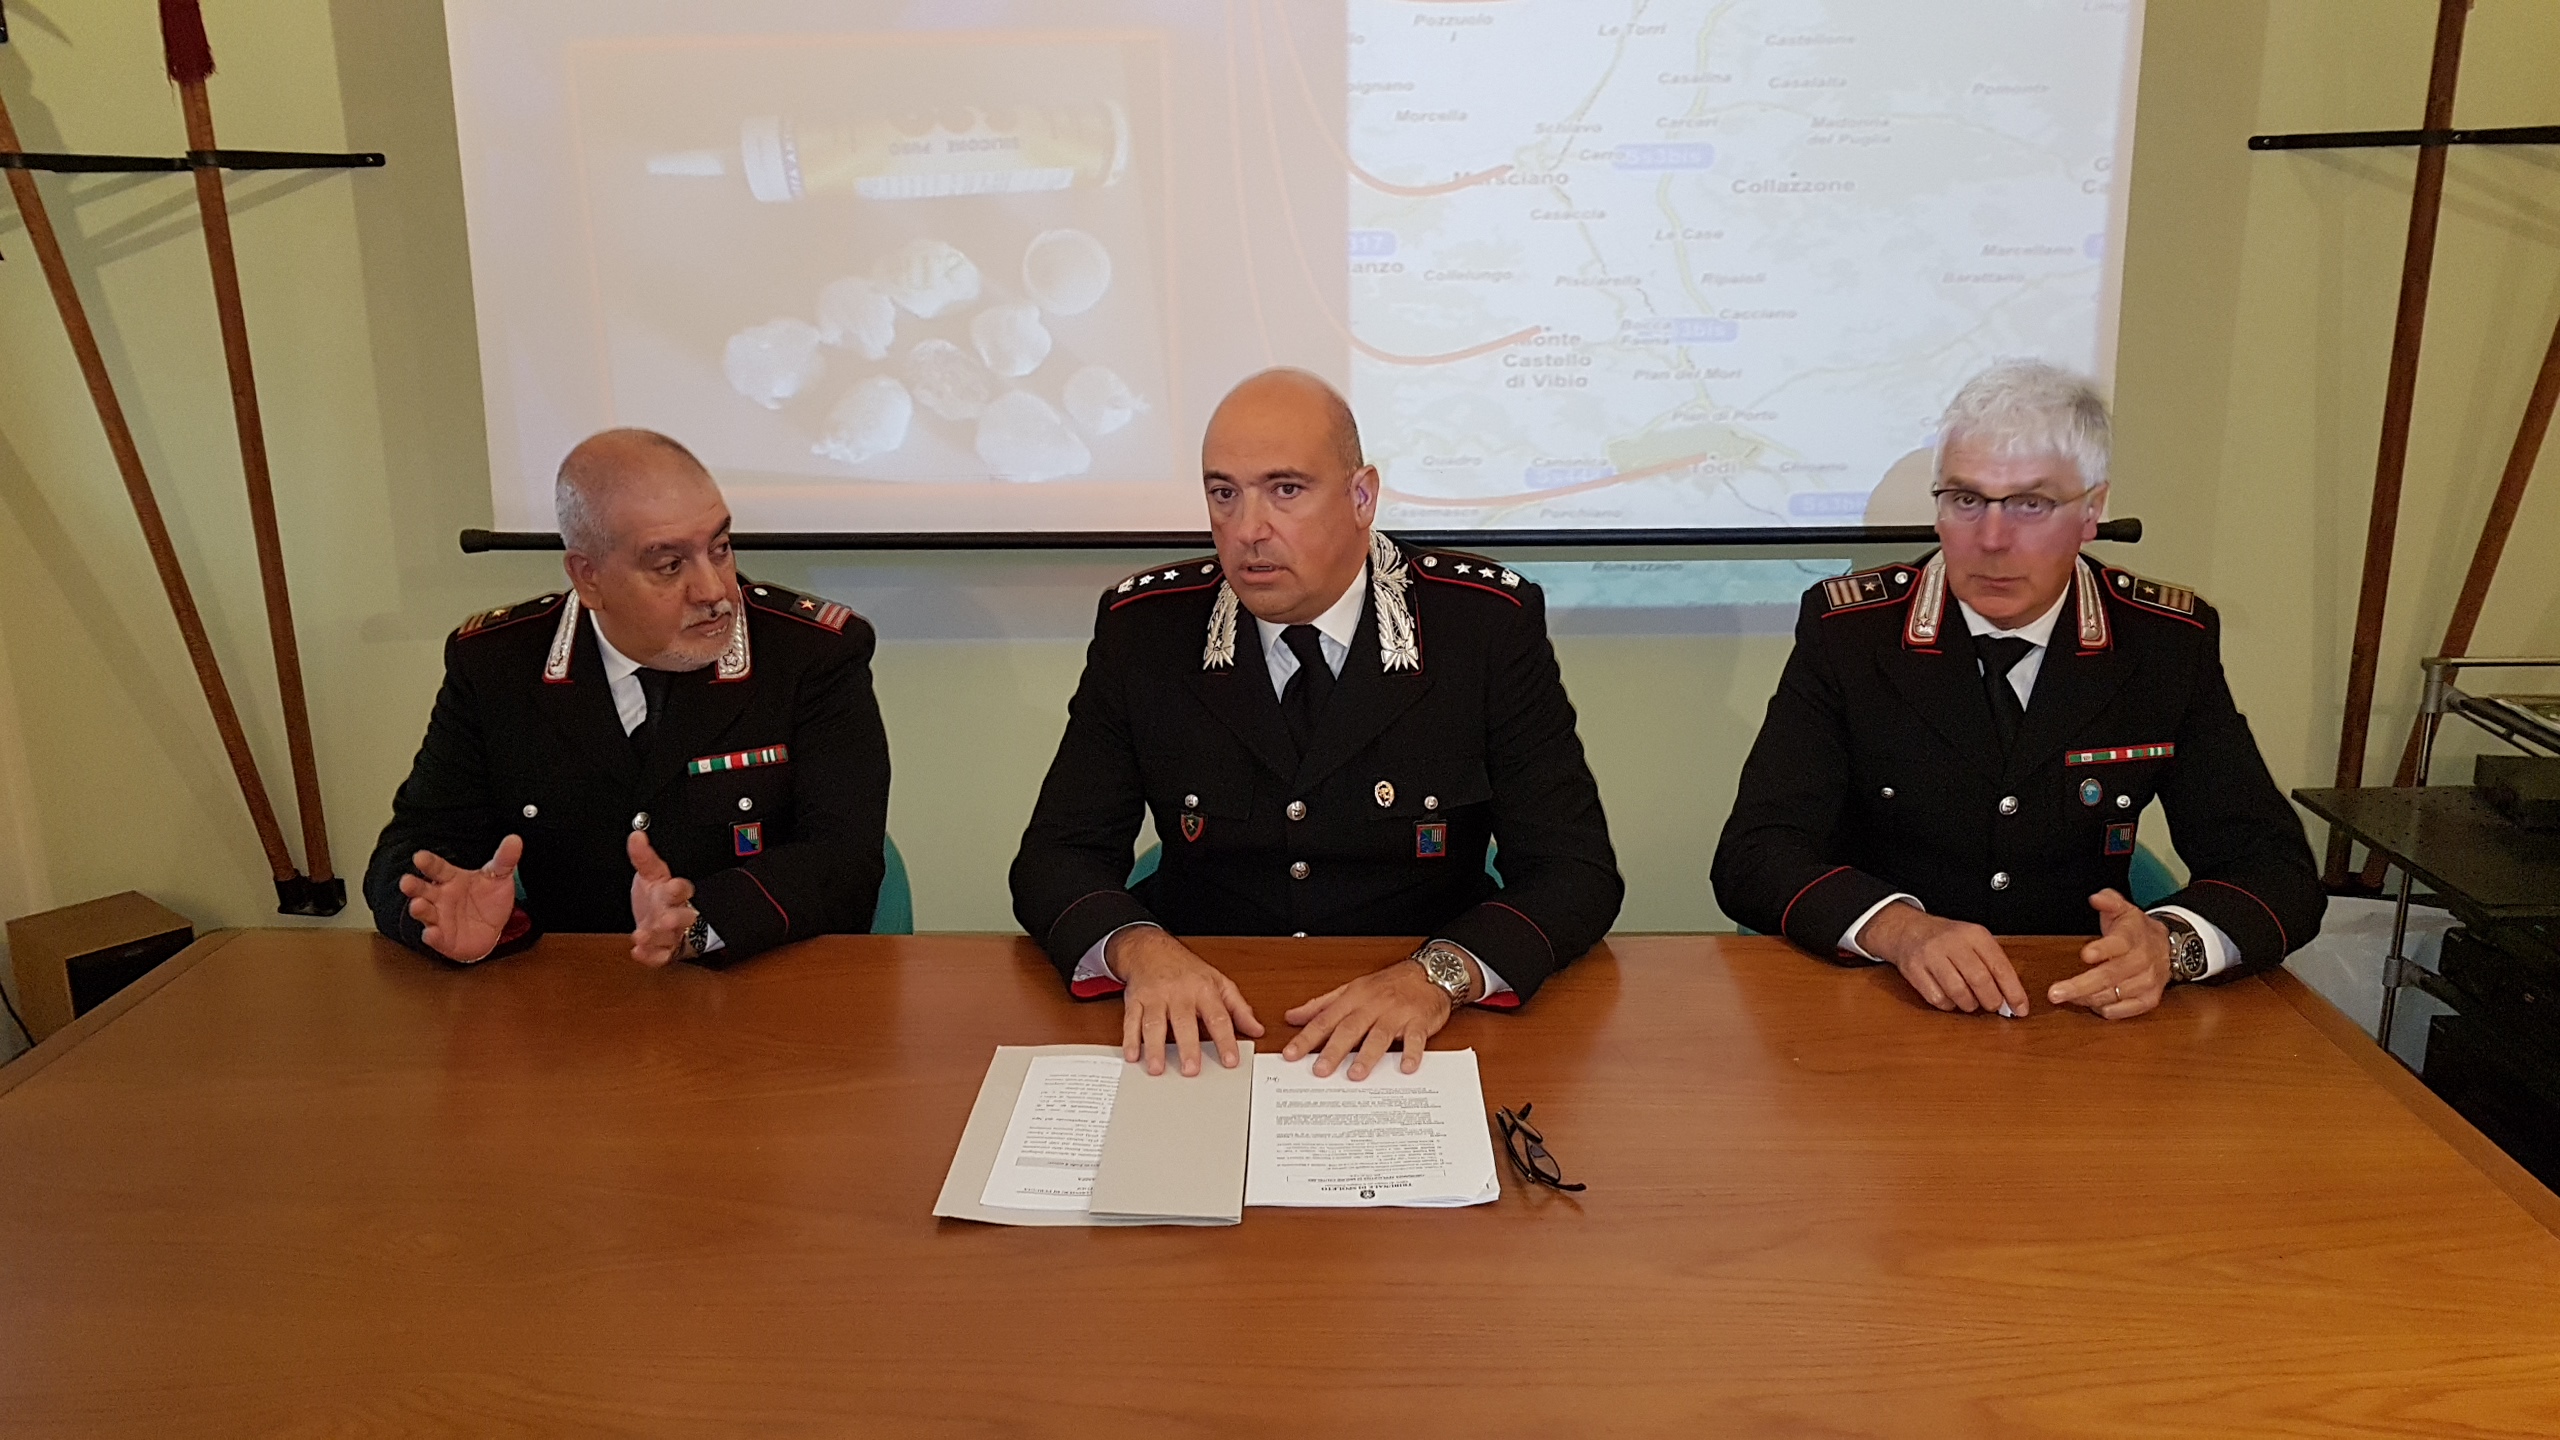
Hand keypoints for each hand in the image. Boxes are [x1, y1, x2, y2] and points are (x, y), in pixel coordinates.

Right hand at [398, 835, 522, 962]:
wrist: (491, 929)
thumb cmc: (488, 899)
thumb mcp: (498, 877)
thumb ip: (504, 859)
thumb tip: (514, 840)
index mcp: (451, 878)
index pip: (437, 868)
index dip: (428, 863)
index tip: (420, 856)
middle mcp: (440, 897)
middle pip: (422, 889)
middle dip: (413, 886)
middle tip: (406, 881)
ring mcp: (439, 917)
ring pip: (424, 912)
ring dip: (419, 909)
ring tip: (417, 905)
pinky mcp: (442, 938)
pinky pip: (434, 937)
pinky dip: (432, 936)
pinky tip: (431, 933)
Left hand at [627, 830, 696, 967]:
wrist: (660, 921)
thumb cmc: (658, 897)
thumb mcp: (651, 873)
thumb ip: (643, 857)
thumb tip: (636, 836)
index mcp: (674, 893)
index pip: (683, 889)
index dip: (680, 888)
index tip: (674, 885)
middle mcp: (676, 914)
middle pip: (683, 917)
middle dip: (674, 919)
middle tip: (664, 920)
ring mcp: (671, 934)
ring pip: (670, 938)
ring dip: (656, 938)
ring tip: (641, 935)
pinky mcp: (664, 950)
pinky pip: (660, 957)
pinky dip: (650, 956)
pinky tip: (638, 951)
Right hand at [1111, 927, 1263, 1075]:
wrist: (1151, 949)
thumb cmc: (1187, 970)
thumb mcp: (1218, 982)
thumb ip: (1238, 1008)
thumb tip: (1257, 1029)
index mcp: (1203, 990)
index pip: (1218, 1017)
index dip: (1225, 1040)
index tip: (1230, 1061)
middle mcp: (1179, 993)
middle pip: (1184, 1021)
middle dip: (1187, 1046)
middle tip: (1191, 1070)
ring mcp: (1156, 997)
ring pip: (1154, 1023)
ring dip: (1155, 1047)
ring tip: (1157, 1068)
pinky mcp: (1136, 1000)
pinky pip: (1132, 1020)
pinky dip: (1130, 1039)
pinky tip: (1133, 1055)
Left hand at [1282, 957, 1468, 1079]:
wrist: (1429, 972)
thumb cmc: (1388, 984)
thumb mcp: (1351, 989)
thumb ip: (1321, 1005)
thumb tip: (1293, 1016)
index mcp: (1353, 998)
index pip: (1325, 1019)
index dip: (1307, 1037)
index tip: (1291, 1054)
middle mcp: (1372, 1005)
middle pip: (1350, 1028)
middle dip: (1333, 1050)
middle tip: (1320, 1071)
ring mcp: (1396, 1013)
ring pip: (1379, 1034)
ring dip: (1367, 1055)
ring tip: (1355, 1074)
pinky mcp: (1419, 1020)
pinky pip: (1415, 1037)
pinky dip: (1411, 1052)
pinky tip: (1406, 1067)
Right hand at [1858, 901, 2030, 1016]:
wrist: (1909, 930)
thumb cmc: (1949, 941)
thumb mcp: (1974, 941)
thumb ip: (1993, 966)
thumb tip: (2012, 999)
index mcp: (1974, 934)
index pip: (2000, 967)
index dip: (2013, 992)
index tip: (2021, 1009)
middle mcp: (1952, 942)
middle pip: (1980, 980)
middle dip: (1991, 1000)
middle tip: (1993, 1006)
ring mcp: (1930, 955)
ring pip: (1958, 991)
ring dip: (1969, 1005)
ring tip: (1971, 1003)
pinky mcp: (1913, 969)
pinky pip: (1937, 998)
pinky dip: (1948, 1004)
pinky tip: (1950, 998)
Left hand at [2050, 889, 2171, 1019]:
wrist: (2166, 947)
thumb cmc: (2134, 929)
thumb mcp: (2123, 909)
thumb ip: (2108, 902)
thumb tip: (2096, 898)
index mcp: (2133, 937)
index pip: (2119, 944)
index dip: (2103, 950)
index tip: (2085, 955)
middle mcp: (2143, 960)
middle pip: (2110, 976)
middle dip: (2080, 986)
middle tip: (2055, 993)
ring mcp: (2148, 981)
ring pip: (2114, 995)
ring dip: (2088, 998)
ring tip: (2066, 996)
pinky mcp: (2150, 998)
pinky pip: (2125, 1010)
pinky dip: (2106, 1010)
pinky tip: (2092, 1004)